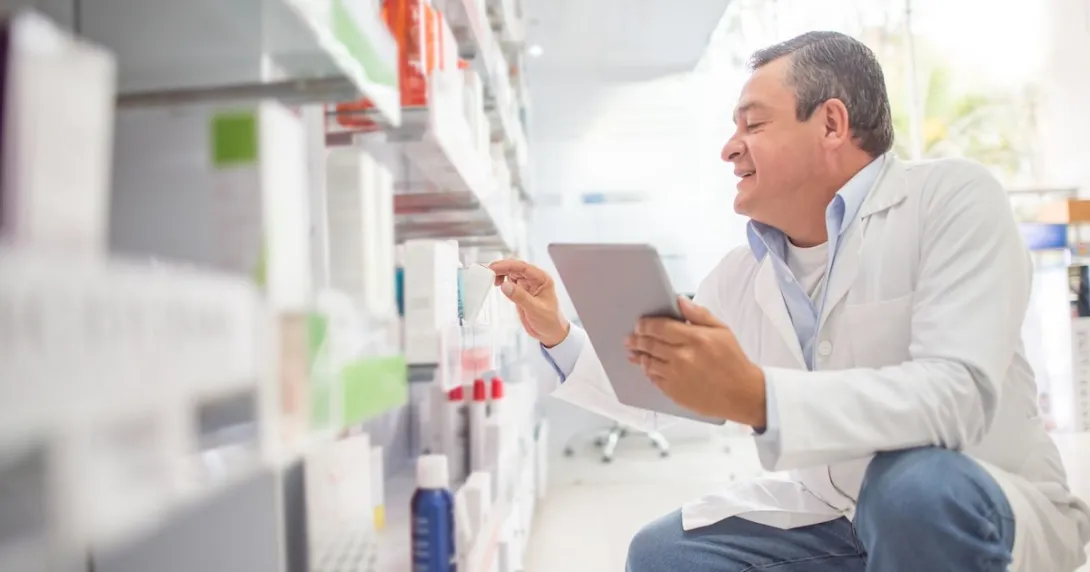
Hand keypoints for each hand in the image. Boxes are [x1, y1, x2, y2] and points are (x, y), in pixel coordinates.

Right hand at [489, 259, 569, 347]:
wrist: (551, 333)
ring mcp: (528, 285)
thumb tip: (505, 285)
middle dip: (502, 267)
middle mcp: (535, 279)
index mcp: (542, 279)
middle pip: (516, 267)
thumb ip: (520, 297)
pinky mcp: (522, 292)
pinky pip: (510, 282)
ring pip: (512, 273)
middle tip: (488, 271)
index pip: (523, 267)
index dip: (507, 265)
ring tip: (491, 279)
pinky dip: (502, 281)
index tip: (494, 268)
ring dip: (501, 273)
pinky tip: (497, 284)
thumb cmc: (550, 321)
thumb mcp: (535, 310)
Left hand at [626, 297, 766, 427]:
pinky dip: (649, 372)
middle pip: (650, 344)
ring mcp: (676, 376)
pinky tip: (647, 368)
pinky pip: (654, 379)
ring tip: (633, 352)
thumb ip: (699, 314)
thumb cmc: (733, 361)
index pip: (660, 327)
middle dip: (637, 339)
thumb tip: (680, 300)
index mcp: (695, 339)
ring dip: (639, 356)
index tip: (639, 324)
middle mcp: (682, 357)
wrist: (742, 394)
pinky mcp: (675, 392)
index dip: (645, 324)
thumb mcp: (722, 330)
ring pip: (649, 363)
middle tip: (630, 338)